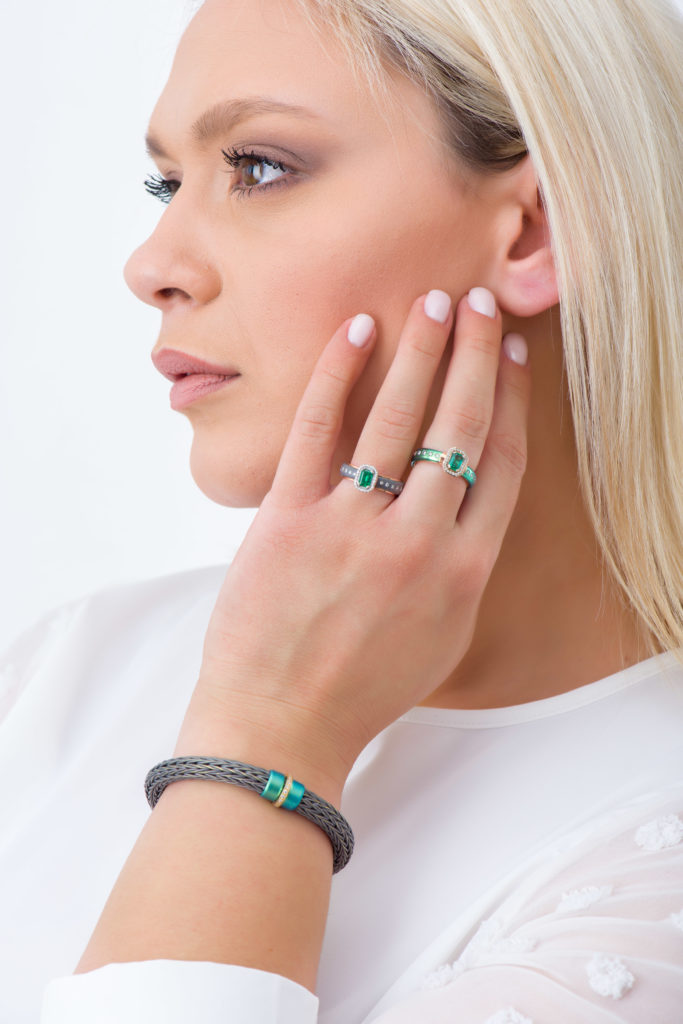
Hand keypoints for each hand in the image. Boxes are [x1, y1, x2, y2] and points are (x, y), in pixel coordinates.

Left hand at [182, 288, 529, 793]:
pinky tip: (356, 331)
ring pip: (398, 417)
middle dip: (477, 355)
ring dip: (422, 350)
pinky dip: (338, 375)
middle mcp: (417, 543)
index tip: (513, 357)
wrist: (283, 727)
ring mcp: (352, 528)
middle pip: (460, 427)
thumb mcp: (440, 636)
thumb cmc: (363, 688)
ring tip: (434, 301)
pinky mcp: (289, 519)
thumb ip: (460, 566)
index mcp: (463, 572)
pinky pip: (317, 430)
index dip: (511, 401)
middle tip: (483, 302)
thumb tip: (467, 502)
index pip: (500, 464)